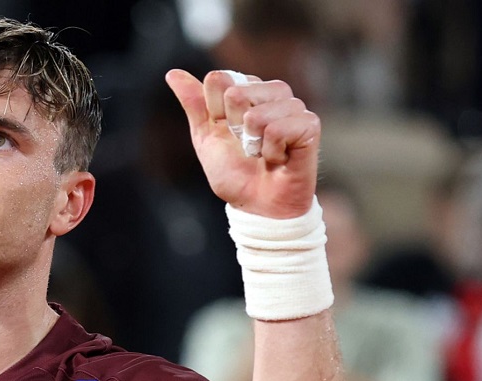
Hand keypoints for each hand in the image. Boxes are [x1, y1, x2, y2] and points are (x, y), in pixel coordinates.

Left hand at [164, 69, 319, 218]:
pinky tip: (279, 158)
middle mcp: (272, 92)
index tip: (227, 133)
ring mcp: (293, 106)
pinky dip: (270, 152)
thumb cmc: (234, 172)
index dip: (215, 112)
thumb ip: (194, 104)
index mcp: (248, 89)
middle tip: (247, 146)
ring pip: (255, 114)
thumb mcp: (206, 136)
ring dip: (252, 144)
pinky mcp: (309, 124)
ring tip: (263, 153)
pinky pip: (276, 130)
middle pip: (235, 92)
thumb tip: (172, 73)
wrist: (256, 205)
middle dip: (233, 128)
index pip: (218, 79)